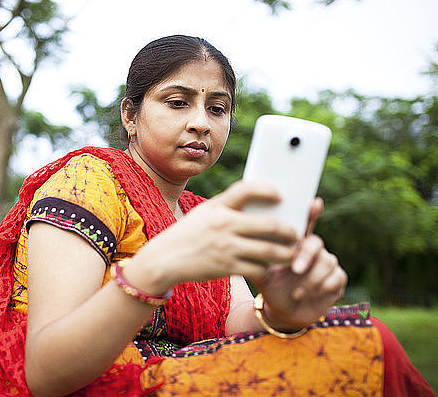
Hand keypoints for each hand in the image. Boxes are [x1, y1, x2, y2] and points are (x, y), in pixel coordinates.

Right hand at [126, 181, 298, 293]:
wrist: (163, 260)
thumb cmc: (188, 234)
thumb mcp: (204, 214)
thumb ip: (227, 208)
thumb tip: (258, 205)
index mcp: (217, 207)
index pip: (248, 190)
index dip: (268, 190)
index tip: (280, 195)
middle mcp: (223, 224)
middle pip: (270, 225)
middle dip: (289, 232)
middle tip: (296, 234)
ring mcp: (226, 247)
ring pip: (270, 250)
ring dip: (286, 253)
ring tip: (292, 253)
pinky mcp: (227, 267)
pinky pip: (258, 268)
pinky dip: (267, 269)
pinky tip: (269, 267)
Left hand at [253, 199, 346, 329]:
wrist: (282, 311)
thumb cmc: (271, 286)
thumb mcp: (260, 271)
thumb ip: (255, 256)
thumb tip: (242, 241)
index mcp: (296, 243)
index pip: (305, 224)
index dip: (312, 212)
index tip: (314, 203)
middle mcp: (314, 250)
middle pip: (316, 242)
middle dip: (306, 255)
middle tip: (295, 269)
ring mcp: (327, 264)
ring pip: (327, 262)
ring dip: (311, 279)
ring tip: (295, 292)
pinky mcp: (337, 280)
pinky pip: (336, 278)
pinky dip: (320, 288)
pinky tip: (304, 295)